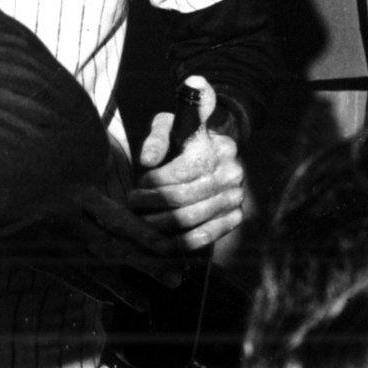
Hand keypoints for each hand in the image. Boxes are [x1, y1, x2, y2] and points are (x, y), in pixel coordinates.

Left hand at [128, 75, 247, 251]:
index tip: (137, 184)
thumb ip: (156, 139)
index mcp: (215, 148)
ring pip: (191, 219)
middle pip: (183, 198)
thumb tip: (146, 161)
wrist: (216, 147)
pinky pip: (206, 235)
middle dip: (152, 204)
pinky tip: (160, 241)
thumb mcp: (168, 126)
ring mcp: (235, 197)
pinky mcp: (235, 216)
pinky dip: (180, 242)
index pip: (179, 172)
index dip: (153, 182)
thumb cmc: (183, 136)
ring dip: (160, 224)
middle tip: (132, 205)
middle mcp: (230, 174)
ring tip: (141, 221)